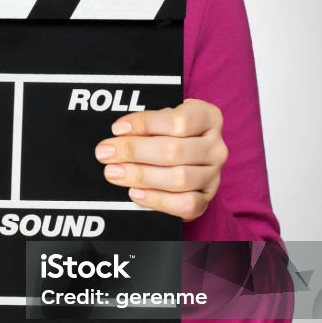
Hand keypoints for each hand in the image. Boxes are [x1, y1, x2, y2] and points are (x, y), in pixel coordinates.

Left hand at [93, 98, 227, 221]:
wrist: (189, 161)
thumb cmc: (171, 135)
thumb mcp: (162, 122)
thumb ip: (146, 126)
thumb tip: (118, 136)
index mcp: (208, 118)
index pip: (178, 120)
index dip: (144, 124)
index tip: (116, 129)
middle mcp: (216, 147)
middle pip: (174, 150)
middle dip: (133, 152)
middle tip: (105, 154)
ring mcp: (213, 175)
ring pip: (178, 178)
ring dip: (140, 176)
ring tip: (114, 173)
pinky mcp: (206, 199)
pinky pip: (185, 204)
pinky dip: (157, 200)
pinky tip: (135, 193)